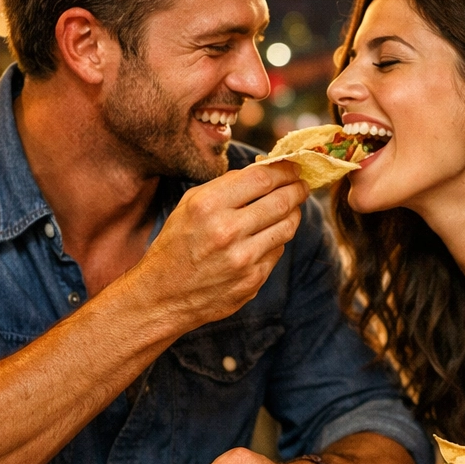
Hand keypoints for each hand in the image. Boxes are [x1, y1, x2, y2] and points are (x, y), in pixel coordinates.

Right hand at [131, 162, 306, 333]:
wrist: (162, 296)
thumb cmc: (175, 245)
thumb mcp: (189, 205)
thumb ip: (226, 186)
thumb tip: (264, 170)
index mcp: (208, 206)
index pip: (262, 178)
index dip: (284, 170)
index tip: (293, 167)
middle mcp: (227, 231)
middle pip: (281, 201)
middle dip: (297, 189)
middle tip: (302, 185)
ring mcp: (243, 259)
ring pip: (287, 227)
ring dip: (293, 213)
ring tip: (292, 207)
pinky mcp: (252, 281)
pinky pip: (277, 252)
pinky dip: (277, 240)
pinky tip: (268, 236)